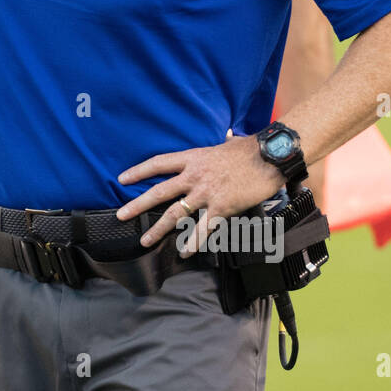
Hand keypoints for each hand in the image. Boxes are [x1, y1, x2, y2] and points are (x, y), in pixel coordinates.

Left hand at [114, 133, 286, 255]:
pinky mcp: (222, 208)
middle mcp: (194, 176)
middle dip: (137, 205)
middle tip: (121, 215)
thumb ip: (217, 147)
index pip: (158, 163)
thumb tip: (225, 138)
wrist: (270, 157)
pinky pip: (203, 229)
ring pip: (176, 214)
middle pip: (159, 192)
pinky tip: (184, 252)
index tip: (122, 179)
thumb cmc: (250, 148)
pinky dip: (193, 242)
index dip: (139, 171)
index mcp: (193, 158)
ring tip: (145, 241)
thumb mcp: (225, 144)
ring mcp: (206, 193)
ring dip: (158, 229)